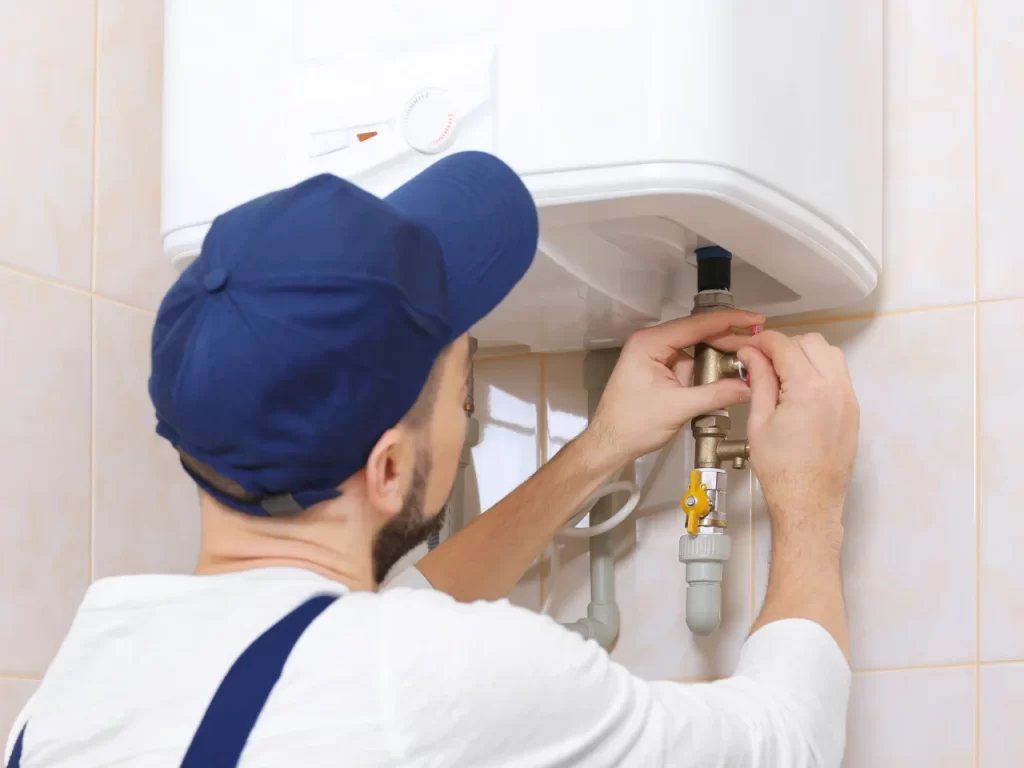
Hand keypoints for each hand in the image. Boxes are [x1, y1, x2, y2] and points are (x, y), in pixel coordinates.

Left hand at [585, 309, 764, 468]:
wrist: (610, 443)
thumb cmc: (632, 425)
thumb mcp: (678, 408)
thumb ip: (716, 395)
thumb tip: (749, 387)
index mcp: (650, 343)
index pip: (696, 325)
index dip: (729, 321)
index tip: (755, 319)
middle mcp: (652, 342)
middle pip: (698, 334)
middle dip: (728, 340)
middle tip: (759, 342)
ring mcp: (656, 356)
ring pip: (696, 349)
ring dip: (719, 357)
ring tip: (749, 360)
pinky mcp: (660, 370)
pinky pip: (690, 364)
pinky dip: (708, 371)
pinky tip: (727, 376)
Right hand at [737, 331, 858, 532]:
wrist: (809, 501)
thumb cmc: (781, 469)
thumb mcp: (759, 422)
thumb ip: (758, 381)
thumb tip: (751, 355)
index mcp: (807, 388)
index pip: (784, 345)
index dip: (762, 341)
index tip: (749, 348)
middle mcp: (834, 387)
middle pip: (811, 342)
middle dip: (785, 346)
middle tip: (763, 362)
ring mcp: (848, 398)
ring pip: (830, 354)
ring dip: (805, 354)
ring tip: (783, 375)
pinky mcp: (853, 410)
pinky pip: (838, 374)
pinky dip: (819, 370)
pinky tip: (800, 388)